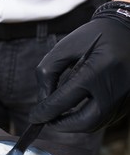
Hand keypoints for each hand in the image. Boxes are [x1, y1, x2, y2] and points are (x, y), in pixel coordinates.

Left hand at [30, 2, 129, 132]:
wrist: (129, 29)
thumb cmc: (94, 36)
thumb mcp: (64, 48)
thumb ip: (47, 73)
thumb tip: (43, 102)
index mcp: (97, 70)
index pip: (64, 101)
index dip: (45, 112)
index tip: (34, 117)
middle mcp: (115, 87)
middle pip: (84, 122)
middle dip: (62, 125)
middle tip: (48, 120)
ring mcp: (125, 97)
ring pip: (96, 124)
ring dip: (74, 124)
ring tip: (60, 115)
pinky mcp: (128, 101)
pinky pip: (105, 119)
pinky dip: (88, 119)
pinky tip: (77, 111)